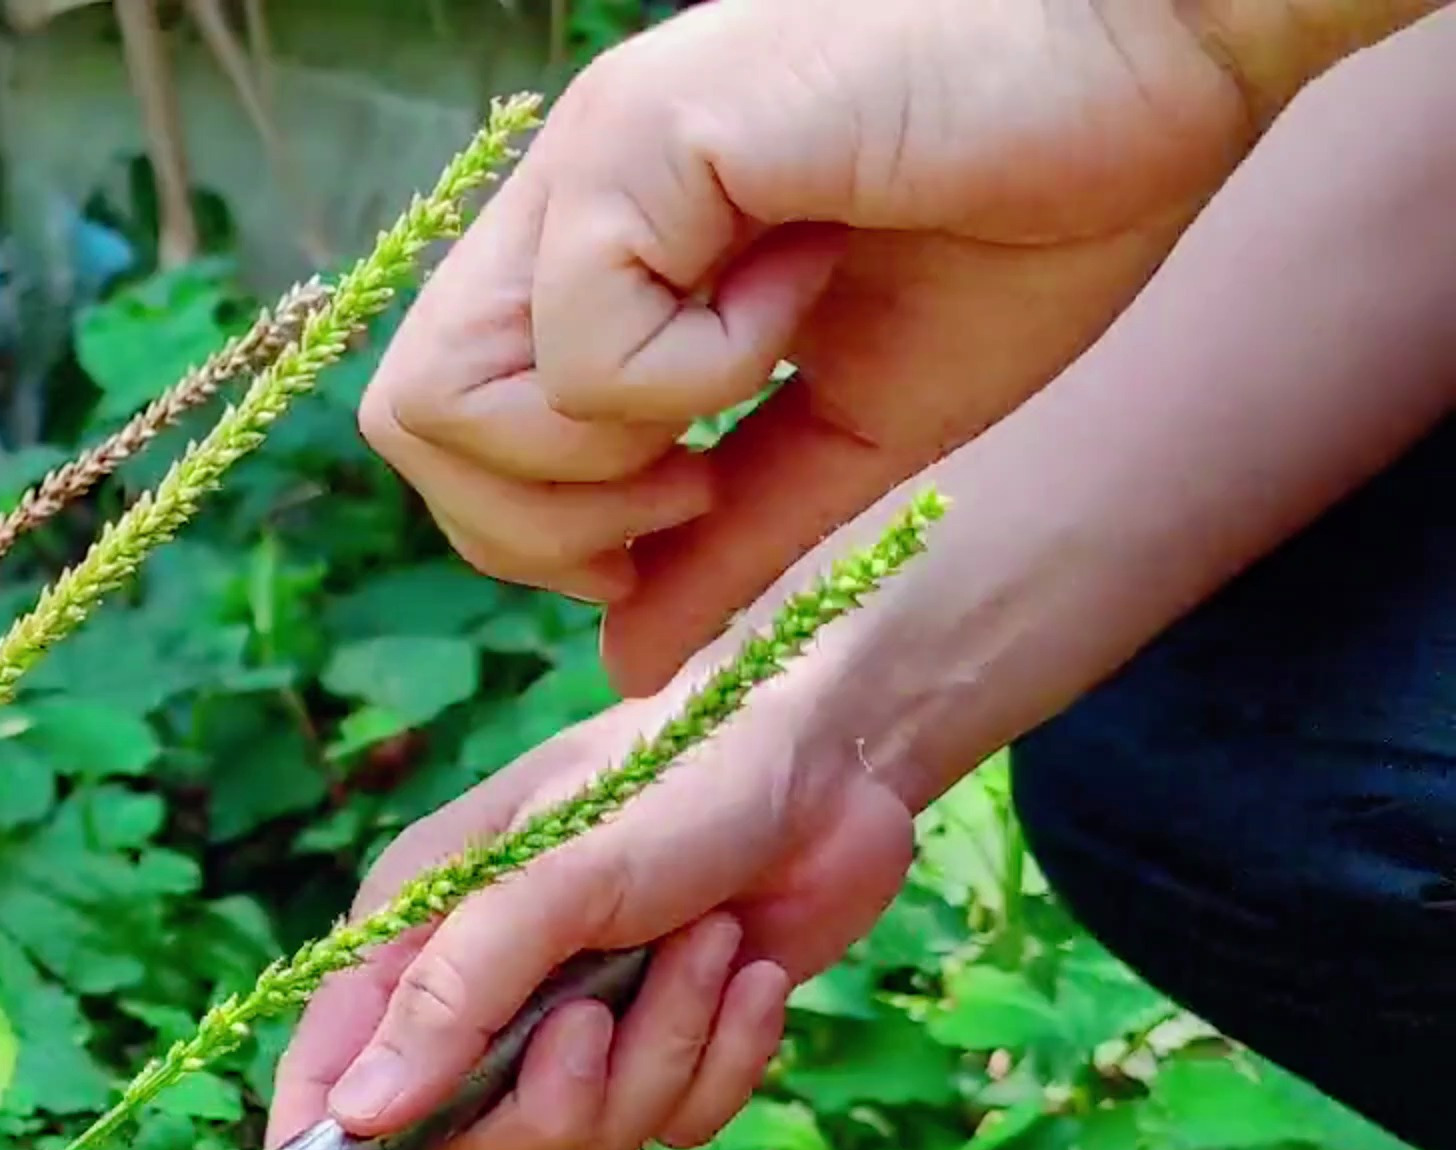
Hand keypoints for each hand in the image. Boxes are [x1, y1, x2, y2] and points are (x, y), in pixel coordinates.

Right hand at [263, 680, 915, 1149]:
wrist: (834, 757)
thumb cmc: (673, 777)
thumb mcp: (551, 875)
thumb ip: (452, 996)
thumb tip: (357, 1115)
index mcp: (416, 936)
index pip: (330, 1077)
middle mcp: (483, 995)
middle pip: (468, 1141)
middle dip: (552, 1097)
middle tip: (597, 1019)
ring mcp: (578, 1030)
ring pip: (587, 1138)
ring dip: (662, 1049)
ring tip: (700, 948)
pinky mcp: (670, 1050)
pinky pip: (678, 1124)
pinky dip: (724, 1055)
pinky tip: (745, 971)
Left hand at [365, 0, 1264, 696]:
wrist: (1163, 59)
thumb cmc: (1036, 203)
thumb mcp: (858, 421)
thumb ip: (729, 535)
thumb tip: (628, 665)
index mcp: (596, 253)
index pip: (444, 431)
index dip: (537, 523)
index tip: (688, 499)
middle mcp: (563, 201)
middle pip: (410, 426)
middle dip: (543, 518)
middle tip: (699, 470)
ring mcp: (588, 160)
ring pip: (449, 397)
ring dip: (608, 450)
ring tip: (755, 364)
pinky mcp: (640, 135)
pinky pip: (585, 344)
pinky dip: (702, 366)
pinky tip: (806, 279)